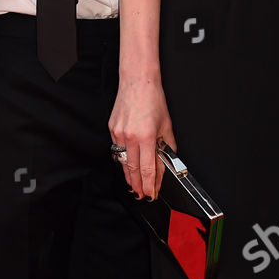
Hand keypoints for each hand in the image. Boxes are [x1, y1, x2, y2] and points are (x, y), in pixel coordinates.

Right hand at [109, 71, 176, 199]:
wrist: (137, 82)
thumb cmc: (153, 100)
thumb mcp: (166, 126)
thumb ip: (166, 148)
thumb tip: (165, 165)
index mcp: (146, 136)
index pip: (148, 169)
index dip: (150, 185)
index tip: (152, 194)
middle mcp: (130, 136)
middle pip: (133, 170)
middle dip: (138, 186)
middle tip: (142, 196)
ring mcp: (118, 133)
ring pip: (123, 162)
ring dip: (129, 177)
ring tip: (134, 187)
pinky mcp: (112, 129)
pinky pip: (117, 150)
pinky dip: (123, 161)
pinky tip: (127, 166)